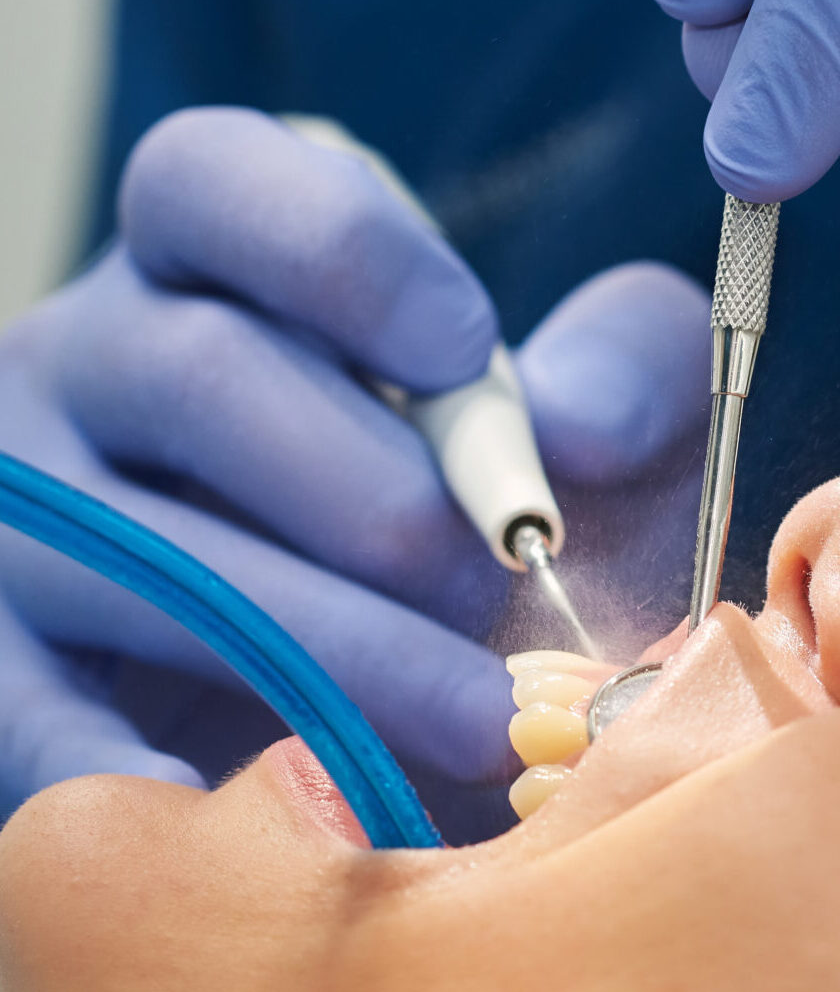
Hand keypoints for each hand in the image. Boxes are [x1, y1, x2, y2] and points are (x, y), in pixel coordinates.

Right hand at [0, 107, 709, 815]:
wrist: (396, 676)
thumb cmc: (493, 518)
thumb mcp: (584, 413)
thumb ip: (624, 369)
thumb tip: (581, 428)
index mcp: (212, 261)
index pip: (214, 183)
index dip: (343, 257)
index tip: (467, 351)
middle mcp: (91, 358)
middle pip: (200, 379)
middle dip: (379, 500)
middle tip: (496, 591)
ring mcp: (28, 509)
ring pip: (139, 553)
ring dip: (326, 646)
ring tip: (475, 722)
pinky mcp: (3, 658)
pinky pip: (34, 712)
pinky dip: (132, 769)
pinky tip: (247, 809)